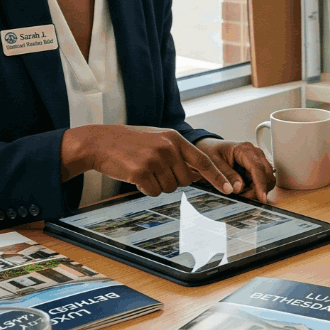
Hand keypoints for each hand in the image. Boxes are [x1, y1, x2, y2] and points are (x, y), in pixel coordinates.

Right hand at [59, 125, 238, 196]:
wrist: (100, 142)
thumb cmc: (130, 142)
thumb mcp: (157, 138)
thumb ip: (177, 151)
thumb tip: (197, 172)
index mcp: (173, 138)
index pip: (203, 160)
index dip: (217, 176)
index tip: (229, 189)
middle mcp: (167, 147)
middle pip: (185, 180)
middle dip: (173, 180)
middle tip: (156, 170)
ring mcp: (154, 159)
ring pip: (169, 188)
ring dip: (157, 184)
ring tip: (143, 169)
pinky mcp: (140, 172)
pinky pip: (153, 191)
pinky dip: (145, 188)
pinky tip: (135, 175)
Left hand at [198, 138, 276, 201]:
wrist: (208, 149)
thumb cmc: (210, 152)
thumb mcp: (211, 163)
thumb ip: (223, 175)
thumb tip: (238, 187)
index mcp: (244, 149)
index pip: (258, 168)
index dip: (261, 184)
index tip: (261, 198)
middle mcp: (254, 154)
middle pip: (267, 176)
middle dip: (257, 191)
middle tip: (241, 197)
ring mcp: (256, 163)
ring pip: (265, 182)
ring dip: (255, 192)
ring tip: (239, 193)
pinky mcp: (255, 171)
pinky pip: (259, 184)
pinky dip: (252, 191)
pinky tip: (241, 191)